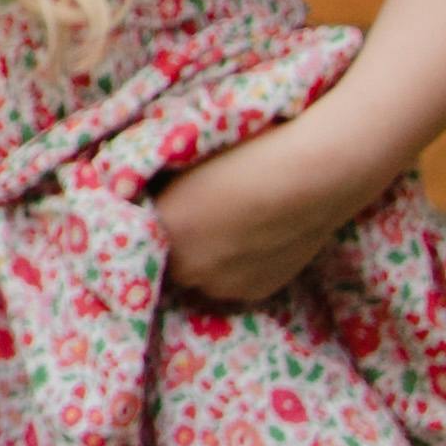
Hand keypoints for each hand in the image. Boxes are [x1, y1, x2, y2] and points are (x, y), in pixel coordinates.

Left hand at [145, 118, 372, 304]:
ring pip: (201, 275)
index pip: (134, 234)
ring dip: (208, 259)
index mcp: (159, 231)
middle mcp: (184, 269)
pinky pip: (234, 282)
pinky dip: (238, 266)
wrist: (311, 175)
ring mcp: (221, 286)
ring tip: (233, 224)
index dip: (148, 219)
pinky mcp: (255, 292)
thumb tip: (135, 189)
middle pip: (167, 261)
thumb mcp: (183, 159)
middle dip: (175, 242)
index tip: (160, 203)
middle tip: (199, 214)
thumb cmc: (247, 153)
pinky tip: (257, 237)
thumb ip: (154, 185)